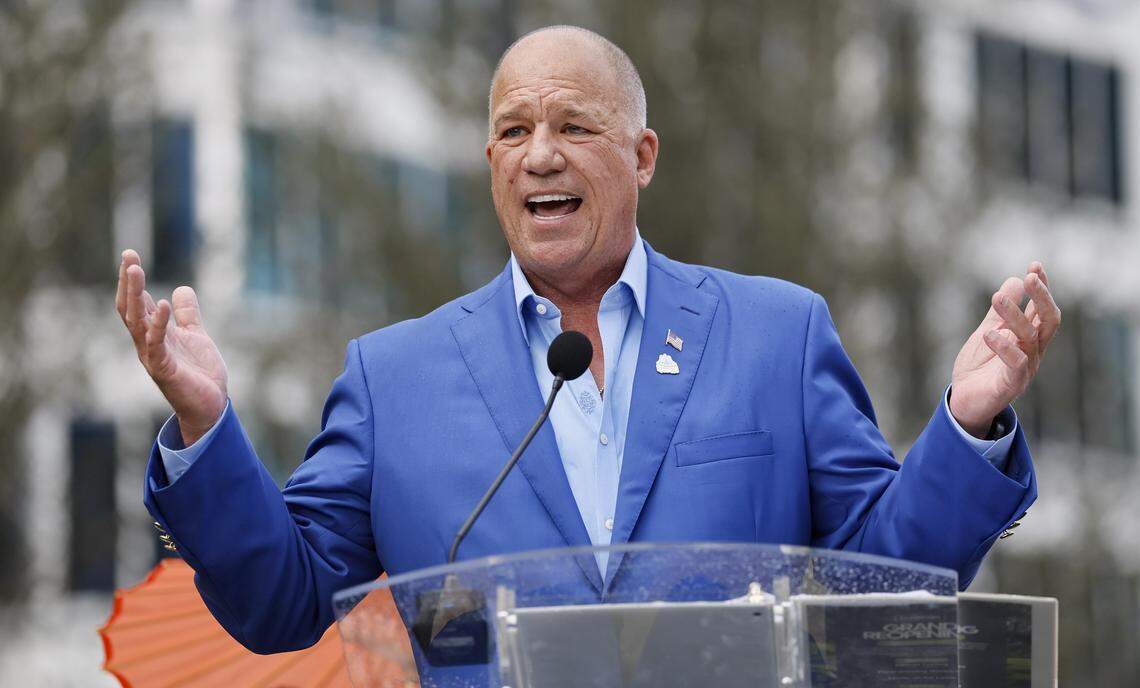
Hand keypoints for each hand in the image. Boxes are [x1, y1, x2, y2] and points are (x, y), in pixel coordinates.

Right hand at [116, 250, 227, 445]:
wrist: (211, 405)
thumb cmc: (200, 374)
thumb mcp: (196, 336)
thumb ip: (188, 315)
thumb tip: (181, 289)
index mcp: (154, 334)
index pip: (137, 303)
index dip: (132, 281)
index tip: (131, 255)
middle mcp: (148, 343)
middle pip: (131, 308)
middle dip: (129, 282)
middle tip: (129, 255)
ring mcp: (153, 356)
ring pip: (136, 322)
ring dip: (135, 295)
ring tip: (136, 270)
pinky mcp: (164, 369)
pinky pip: (156, 344)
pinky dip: (158, 324)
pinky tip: (161, 304)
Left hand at [950, 263, 1060, 437]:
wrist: (964, 401)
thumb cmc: (980, 367)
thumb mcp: (988, 331)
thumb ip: (1000, 311)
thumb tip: (1014, 280)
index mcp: (1029, 337)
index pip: (1042, 309)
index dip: (1042, 287)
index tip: (1034, 265)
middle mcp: (1033, 351)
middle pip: (1047, 320)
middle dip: (1042, 297)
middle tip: (1030, 277)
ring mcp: (1025, 368)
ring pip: (1029, 337)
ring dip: (1014, 315)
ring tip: (995, 298)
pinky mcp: (1011, 384)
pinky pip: (1016, 364)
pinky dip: (1005, 347)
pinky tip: (990, 334)